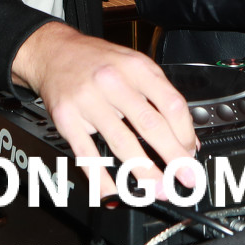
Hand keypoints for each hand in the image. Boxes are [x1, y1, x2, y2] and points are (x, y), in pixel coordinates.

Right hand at [11, 22, 196, 195]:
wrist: (54, 51)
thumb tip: (185, 136)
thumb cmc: (97, 60)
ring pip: (122, 142)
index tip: (190, 152)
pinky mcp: (68, 119)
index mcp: (136, 67)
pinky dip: (101, 178)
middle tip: (185, 177)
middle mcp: (114, 82)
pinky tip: (113, 193)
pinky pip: (88, 154)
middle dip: (172, 157)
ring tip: (158, 189)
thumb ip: (160, 96)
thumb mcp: (134, 66)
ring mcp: (89, 101)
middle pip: (150, 124)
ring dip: (144, 172)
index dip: (185, 132)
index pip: (171, 103)